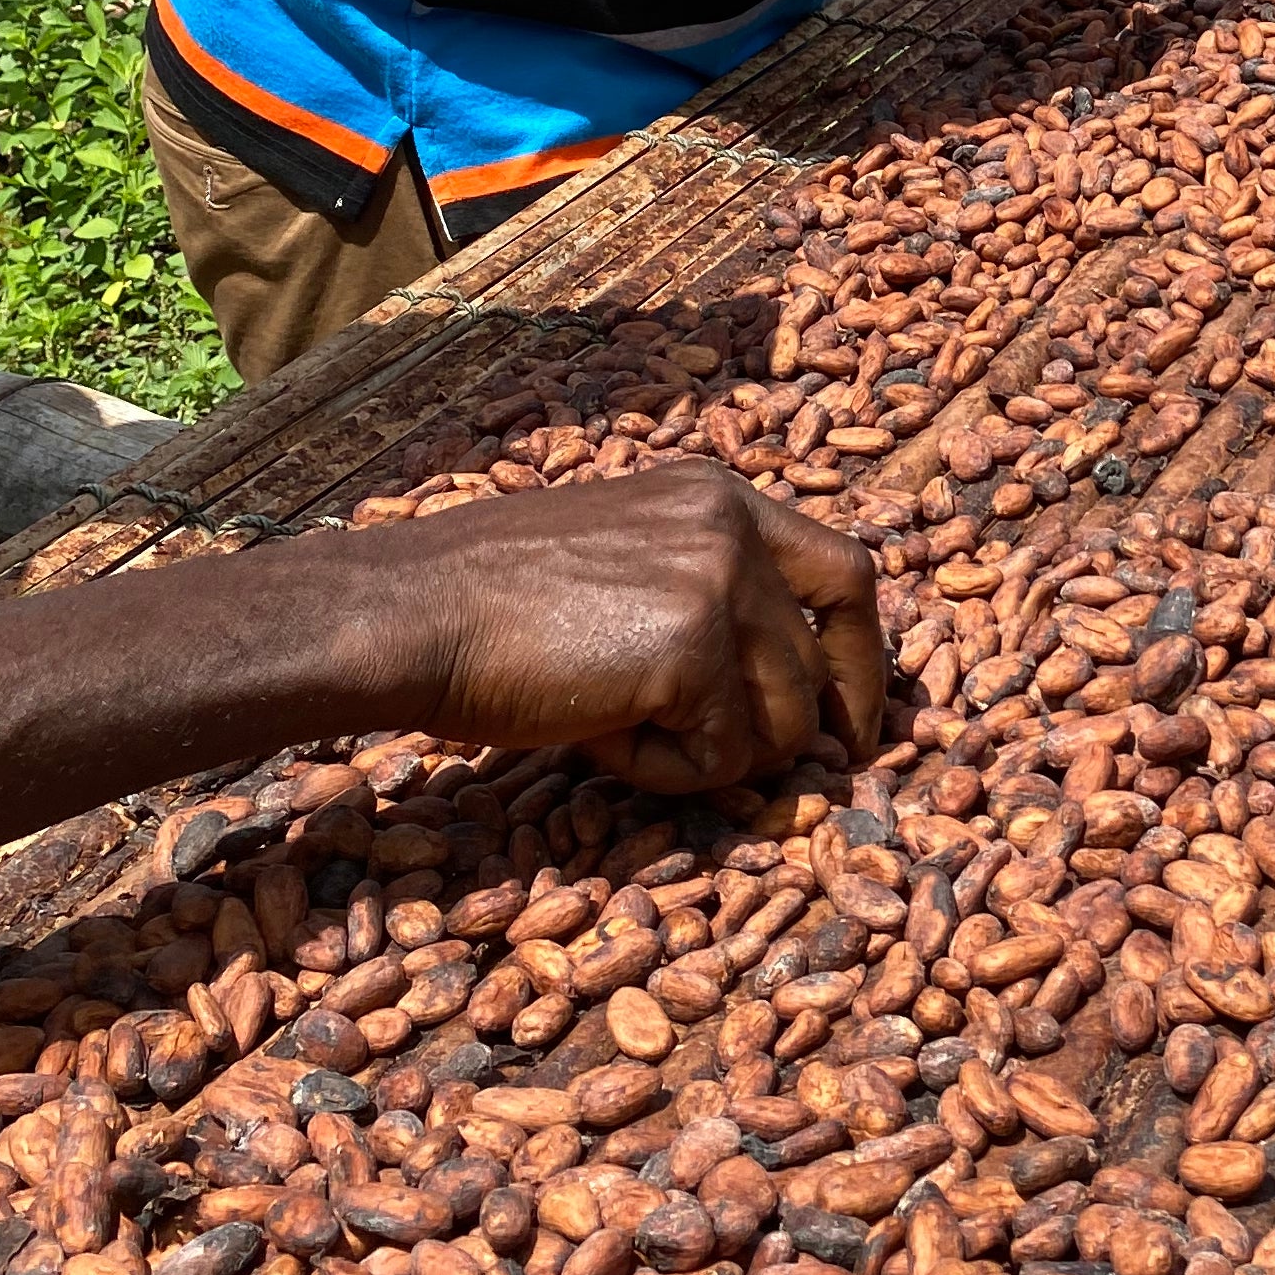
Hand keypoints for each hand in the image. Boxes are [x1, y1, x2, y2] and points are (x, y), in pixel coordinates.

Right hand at [406, 469, 886, 794]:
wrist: (414, 613)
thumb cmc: (494, 605)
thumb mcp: (624, 564)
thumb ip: (705, 598)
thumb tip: (787, 698)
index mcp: (717, 497)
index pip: (846, 570)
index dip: (861, 653)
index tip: (849, 715)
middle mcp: (731, 527)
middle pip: (824, 654)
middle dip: (810, 726)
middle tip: (792, 777)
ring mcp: (718, 584)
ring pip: (781, 719)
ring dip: (711, 754)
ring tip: (621, 729)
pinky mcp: (691, 652)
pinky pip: (720, 758)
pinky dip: (662, 773)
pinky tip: (595, 736)